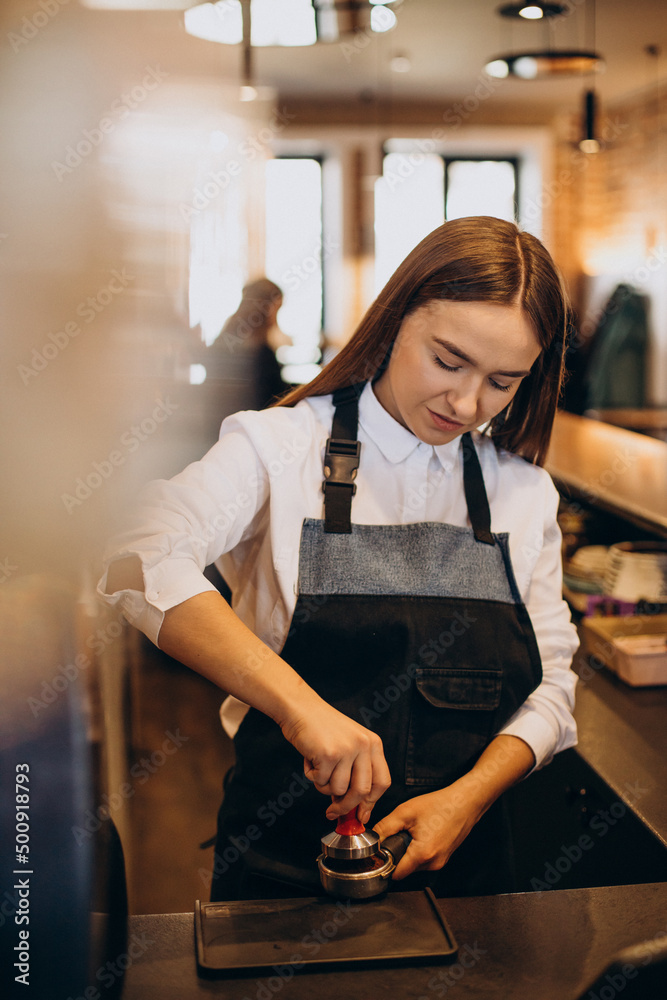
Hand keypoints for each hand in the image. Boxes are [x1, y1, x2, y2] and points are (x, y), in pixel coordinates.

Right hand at [280, 699, 390, 825]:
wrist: (300, 708)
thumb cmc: (322, 728)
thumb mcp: (349, 744)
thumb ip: (355, 770)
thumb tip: (355, 805)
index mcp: (373, 743)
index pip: (382, 782)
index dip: (371, 802)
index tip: (362, 814)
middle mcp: (364, 745)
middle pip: (362, 791)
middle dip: (346, 806)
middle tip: (333, 812)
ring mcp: (347, 749)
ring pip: (338, 789)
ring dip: (323, 786)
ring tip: (318, 767)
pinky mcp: (328, 754)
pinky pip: (321, 781)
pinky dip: (311, 775)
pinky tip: (310, 758)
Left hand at [372, 781, 486, 879]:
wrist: (465, 803)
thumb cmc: (440, 805)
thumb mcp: (405, 812)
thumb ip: (384, 827)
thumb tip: (371, 839)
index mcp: (422, 854)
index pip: (395, 874)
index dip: (384, 864)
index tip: (379, 854)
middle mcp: (433, 863)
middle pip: (404, 869)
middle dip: (398, 855)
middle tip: (398, 835)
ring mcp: (440, 862)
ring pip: (415, 865)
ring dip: (409, 852)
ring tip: (413, 831)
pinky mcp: (444, 858)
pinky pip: (425, 859)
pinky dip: (419, 850)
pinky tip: (423, 833)